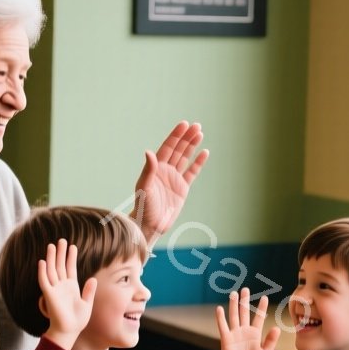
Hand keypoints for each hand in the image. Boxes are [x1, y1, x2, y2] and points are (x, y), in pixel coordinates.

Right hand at [37, 239, 95, 348]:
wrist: (69, 331)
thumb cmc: (77, 320)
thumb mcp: (87, 304)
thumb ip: (89, 291)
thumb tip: (93, 278)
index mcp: (71, 287)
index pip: (70, 268)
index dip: (71, 257)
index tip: (72, 246)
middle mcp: (62, 286)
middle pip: (60, 266)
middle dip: (60, 253)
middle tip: (61, 240)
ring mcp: (55, 289)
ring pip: (52, 270)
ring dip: (52, 258)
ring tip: (52, 245)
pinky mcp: (49, 295)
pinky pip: (44, 281)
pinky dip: (42, 272)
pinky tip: (42, 262)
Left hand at [133, 122, 208, 239]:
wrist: (151, 225)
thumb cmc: (143, 206)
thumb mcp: (144, 187)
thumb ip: (148, 170)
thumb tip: (149, 152)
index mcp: (156, 167)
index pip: (168, 147)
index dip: (176, 135)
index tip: (184, 124)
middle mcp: (165, 170)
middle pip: (178, 149)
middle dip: (186, 137)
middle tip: (196, 125)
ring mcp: (174, 178)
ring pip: (185, 158)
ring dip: (192, 145)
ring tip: (200, 133)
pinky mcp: (182, 188)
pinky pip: (192, 172)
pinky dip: (198, 162)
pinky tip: (204, 152)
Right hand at [216, 289, 280, 349]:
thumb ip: (270, 340)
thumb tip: (277, 328)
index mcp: (255, 334)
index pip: (258, 317)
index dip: (261, 307)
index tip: (264, 297)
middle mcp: (244, 331)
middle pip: (244, 312)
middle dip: (245, 301)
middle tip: (245, 289)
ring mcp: (235, 334)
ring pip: (234, 316)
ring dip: (233, 305)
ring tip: (233, 294)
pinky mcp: (226, 339)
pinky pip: (223, 326)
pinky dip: (221, 318)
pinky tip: (219, 308)